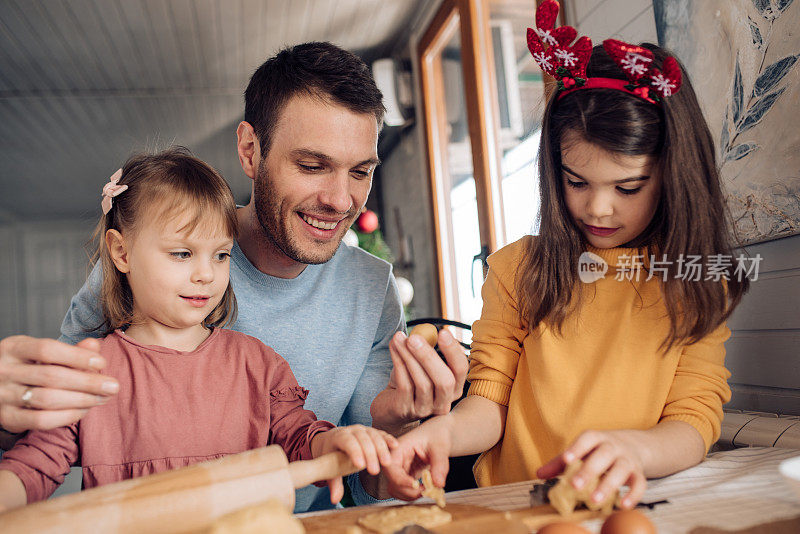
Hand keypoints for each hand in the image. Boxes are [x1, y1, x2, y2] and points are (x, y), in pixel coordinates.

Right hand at [0, 336, 119, 433]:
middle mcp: (4, 370)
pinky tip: (84, 411)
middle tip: (113, 386)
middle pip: (52, 376)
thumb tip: (94, 345)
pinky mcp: (6, 418)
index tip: (102, 363)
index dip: (77, 356)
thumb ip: (68, 351)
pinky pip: (40, 420)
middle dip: (88, 382)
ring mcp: (2, 395)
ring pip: (47, 399)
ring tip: (102, 398)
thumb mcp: (41, 353)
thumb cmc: (28, 367)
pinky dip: (67, 416)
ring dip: (81, 399)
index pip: (47, 349)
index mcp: (13, 348)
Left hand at [310, 424, 397, 503]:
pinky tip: (395, 446)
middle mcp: (352, 430)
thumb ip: (334, 483)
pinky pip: (381, 434)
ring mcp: (363, 430)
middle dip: (370, 455)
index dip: (354, 452)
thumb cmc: (331, 455)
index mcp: (339, 436)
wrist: (333, 440)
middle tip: (374, 471)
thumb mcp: (329, 467)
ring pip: (374, 436)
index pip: (347, 442)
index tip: (360, 466)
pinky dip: (388, 439)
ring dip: (381, 449)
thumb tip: (335, 500)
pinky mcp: (372, 432)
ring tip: (386, 463)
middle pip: (363, 440)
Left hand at [370, 329, 468, 432]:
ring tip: (398, 338)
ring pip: (423, 382)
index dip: (453, 351)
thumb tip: (427, 332)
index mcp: (454, 388)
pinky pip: (405, 385)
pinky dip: (399, 363)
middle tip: (414, 338)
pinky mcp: (406, 409)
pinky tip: (394, 348)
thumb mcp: (422, 365)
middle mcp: (443, 402)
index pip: (461, 369)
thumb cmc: (410, 381)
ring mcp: (425, 408)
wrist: (389, 406)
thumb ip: (428, 350)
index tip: (443, 332)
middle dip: (429, 356)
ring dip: (409, 356)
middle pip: (445, 381)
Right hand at [384, 415, 452, 500]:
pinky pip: (404, 490)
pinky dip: (414, 494)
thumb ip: (439, 464)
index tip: (417, 485)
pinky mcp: (405, 476)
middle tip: (427, 490)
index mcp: (398, 448)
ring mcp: (399, 469)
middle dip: (409, 490)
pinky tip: (426, 489)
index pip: (391, 468)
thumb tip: (438, 485)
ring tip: (428, 490)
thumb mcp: (440, 447)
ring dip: (411, 495)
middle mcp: (395, 460)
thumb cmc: (437, 434)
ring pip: (396, 489)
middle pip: (392, 482)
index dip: (401, 481)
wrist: (439, 434)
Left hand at [537, 429, 646, 508]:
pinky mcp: (638, 473)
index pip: (586, 439)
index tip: (566, 459)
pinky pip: (640, 483)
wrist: (635, 445)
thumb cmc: (599, 450)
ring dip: (608, 485)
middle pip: (603, 455)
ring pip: (621, 470)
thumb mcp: (581, 451)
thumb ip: (560, 462)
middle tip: (575, 486)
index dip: (577, 448)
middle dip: (589, 470)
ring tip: (595, 500)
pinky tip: (623, 506)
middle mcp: (613, 446)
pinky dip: (633, 495)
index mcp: (596, 438)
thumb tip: (539, 474)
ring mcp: (627, 459)